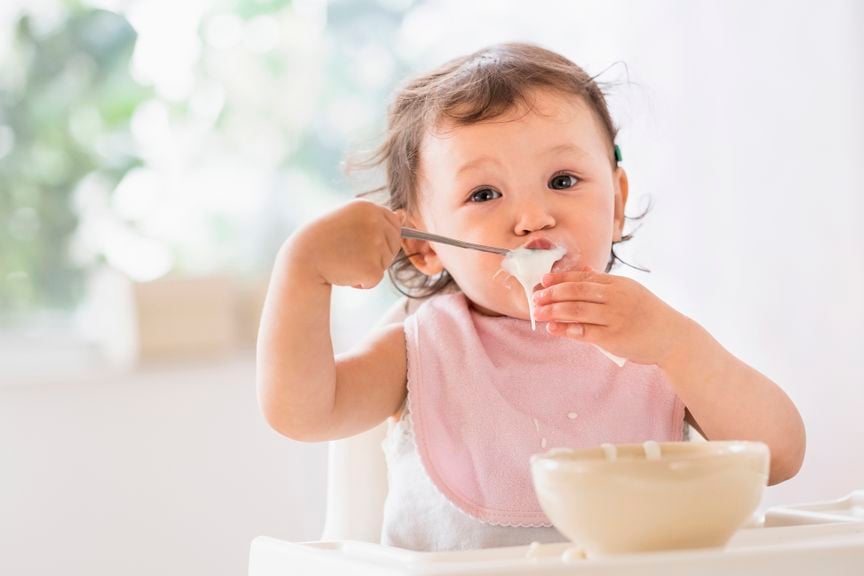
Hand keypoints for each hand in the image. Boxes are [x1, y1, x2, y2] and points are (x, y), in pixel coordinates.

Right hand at [290, 199, 402, 288]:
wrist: (301, 260)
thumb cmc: (323, 240)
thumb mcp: (348, 220)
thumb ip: (374, 219)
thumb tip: (404, 216)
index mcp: (368, 207)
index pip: (394, 223)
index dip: (380, 237)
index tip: (360, 242)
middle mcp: (374, 222)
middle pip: (394, 244)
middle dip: (377, 254)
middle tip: (349, 254)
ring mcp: (375, 244)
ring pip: (385, 263)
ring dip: (368, 267)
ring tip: (344, 261)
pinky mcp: (372, 268)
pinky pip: (376, 280)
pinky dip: (362, 283)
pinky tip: (344, 274)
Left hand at [532, 267, 690, 364]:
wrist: (673, 337)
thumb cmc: (648, 314)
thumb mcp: (629, 291)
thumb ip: (603, 281)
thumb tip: (580, 266)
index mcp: (618, 283)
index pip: (583, 278)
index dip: (560, 279)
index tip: (543, 281)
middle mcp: (616, 297)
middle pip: (577, 291)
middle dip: (552, 294)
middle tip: (535, 297)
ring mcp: (615, 317)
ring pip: (577, 311)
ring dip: (553, 310)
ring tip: (538, 312)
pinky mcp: (613, 338)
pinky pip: (584, 332)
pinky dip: (566, 329)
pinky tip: (553, 328)